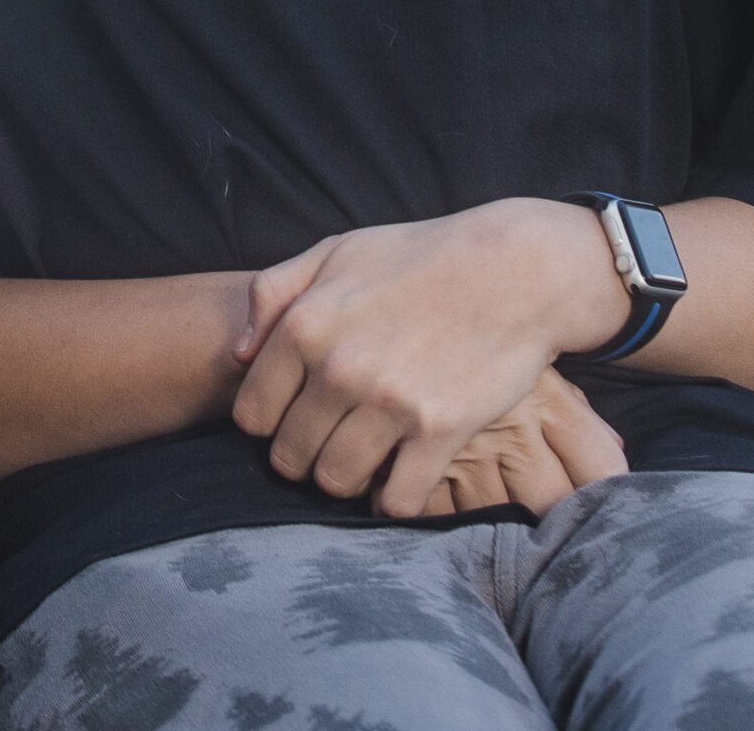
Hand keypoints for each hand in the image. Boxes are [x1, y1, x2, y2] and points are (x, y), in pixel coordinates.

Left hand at [229, 199, 629, 519]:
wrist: (515, 269)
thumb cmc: (419, 257)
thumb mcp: (336, 251)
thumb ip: (273, 292)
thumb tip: (238, 353)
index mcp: (305, 325)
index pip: (251, 415)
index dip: (268, 425)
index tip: (292, 420)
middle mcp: (339, 368)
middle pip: (290, 457)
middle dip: (303, 458)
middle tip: (328, 445)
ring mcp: (390, 402)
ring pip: (336, 482)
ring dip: (345, 480)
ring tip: (363, 461)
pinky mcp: (441, 431)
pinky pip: (398, 500)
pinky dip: (395, 502)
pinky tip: (401, 479)